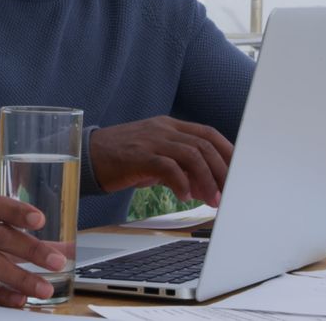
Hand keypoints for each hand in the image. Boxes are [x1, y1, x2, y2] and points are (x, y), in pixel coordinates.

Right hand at [89, 116, 232, 206]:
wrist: (86, 155)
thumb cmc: (122, 159)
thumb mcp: (154, 156)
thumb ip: (179, 165)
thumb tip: (205, 185)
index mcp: (169, 126)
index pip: (208, 133)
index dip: (228, 152)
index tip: (240, 172)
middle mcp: (163, 129)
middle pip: (204, 144)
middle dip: (221, 171)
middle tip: (227, 194)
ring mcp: (151, 140)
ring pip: (191, 155)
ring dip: (206, 180)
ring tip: (211, 200)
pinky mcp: (138, 155)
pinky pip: (168, 167)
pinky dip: (181, 183)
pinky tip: (184, 196)